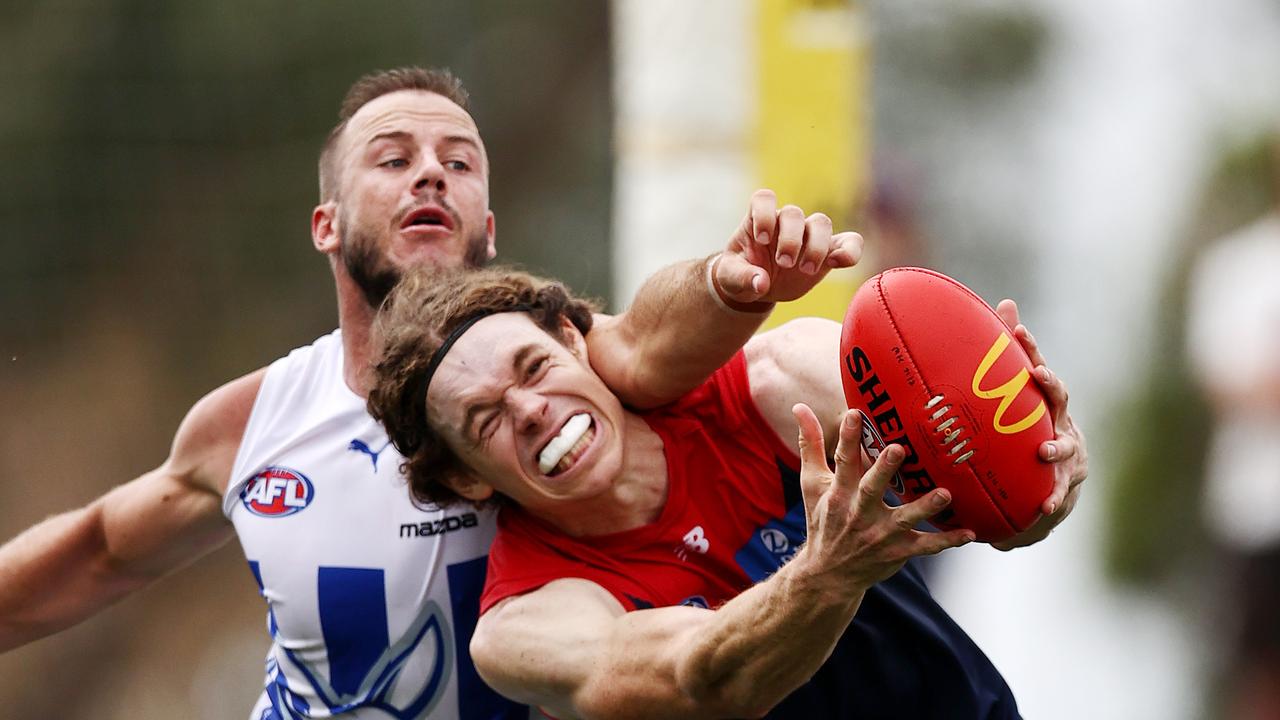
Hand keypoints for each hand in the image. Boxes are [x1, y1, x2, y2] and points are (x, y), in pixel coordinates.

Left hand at [714, 189, 863, 306]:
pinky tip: (840, 262)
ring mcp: (807, 235)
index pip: (764, 199)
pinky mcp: (827, 252)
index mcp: (757, 220)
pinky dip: (850, 249)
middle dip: (791, 239)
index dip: (764, 214)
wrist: (758, 287)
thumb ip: (742, 278)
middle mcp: (784, 222)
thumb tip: (761, 283)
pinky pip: (849, 242)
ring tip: (806, 270)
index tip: (762, 239)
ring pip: (821, 223)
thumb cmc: (741, 275)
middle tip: (784, 264)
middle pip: (794, 214)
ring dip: (816, 246)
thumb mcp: (731, 278)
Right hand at [793, 404, 972, 590]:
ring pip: (905, 519)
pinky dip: (947, 541)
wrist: (828, 574)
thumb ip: (810, 445)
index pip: (842, 462)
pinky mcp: (898, 552)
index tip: (854, 413)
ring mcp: (880, 534)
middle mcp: (859, 513)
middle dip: (884, 470)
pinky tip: (969, 533)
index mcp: (839, 493)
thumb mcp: (812, 483)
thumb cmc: (823, 520)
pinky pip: (926, 547)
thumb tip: (800, 407)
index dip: (847, 437)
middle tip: (898, 449)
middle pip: (872, 488)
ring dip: (925, 507)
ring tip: (944, 493)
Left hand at [990, 299, 1088, 550]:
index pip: (1037, 368)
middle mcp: (1060, 421)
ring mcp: (1068, 452)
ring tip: (1045, 451)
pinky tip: (1045, 506)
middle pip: (1060, 398)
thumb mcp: (1017, 401)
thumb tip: (1002, 304)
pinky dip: (1054, 497)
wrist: (1049, 483)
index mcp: (1044, 401)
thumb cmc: (1028, 432)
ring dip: (1058, 447)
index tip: (1016, 329)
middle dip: (1051, 384)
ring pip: (1067, 445)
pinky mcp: (1065, 482)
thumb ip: (1008, 356)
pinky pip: (1060, 490)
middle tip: (1039, 374)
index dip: (1029, 347)